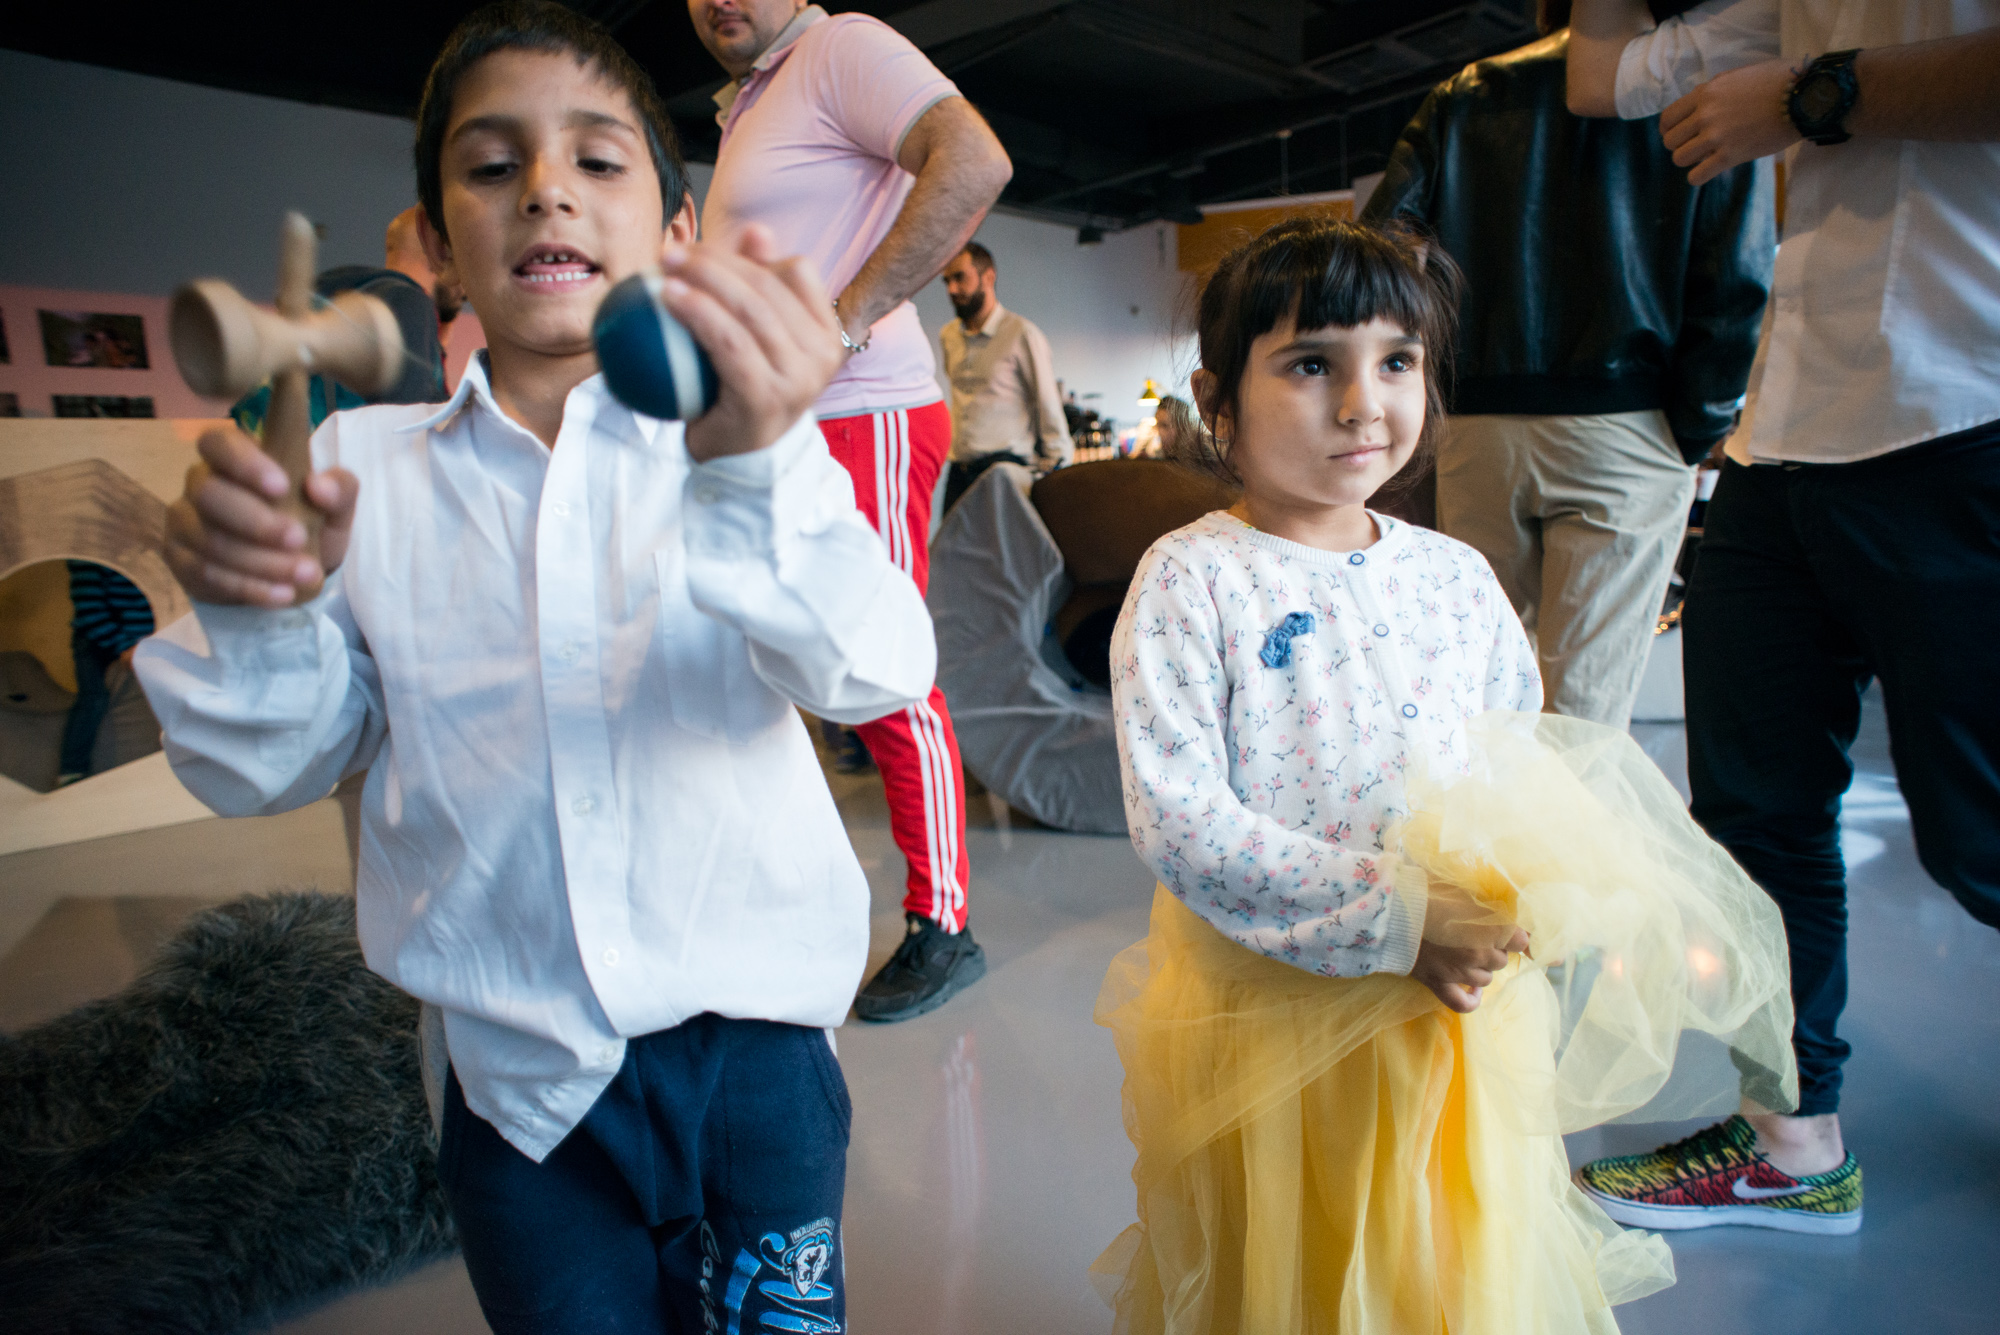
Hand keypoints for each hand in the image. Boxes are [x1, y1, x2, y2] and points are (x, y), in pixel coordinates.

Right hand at [164, 426, 358, 606]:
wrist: (294, 576)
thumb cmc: (311, 526)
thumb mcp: (336, 509)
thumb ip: (340, 489)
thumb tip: (319, 486)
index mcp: (236, 457)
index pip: (219, 442)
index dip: (244, 462)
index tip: (281, 487)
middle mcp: (201, 483)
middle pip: (209, 494)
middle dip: (255, 521)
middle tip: (298, 539)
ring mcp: (185, 521)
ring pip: (210, 539)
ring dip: (260, 561)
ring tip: (304, 574)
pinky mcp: (179, 559)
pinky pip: (205, 573)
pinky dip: (249, 586)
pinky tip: (282, 593)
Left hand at [654, 224, 844, 462]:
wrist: (736, 460)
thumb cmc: (739, 393)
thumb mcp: (752, 337)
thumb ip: (755, 289)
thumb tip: (757, 231)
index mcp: (826, 335)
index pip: (798, 272)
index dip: (752, 253)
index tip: (706, 249)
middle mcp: (822, 355)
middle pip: (770, 286)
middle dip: (718, 259)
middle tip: (673, 252)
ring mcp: (799, 379)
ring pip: (751, 310)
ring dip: (703, 279)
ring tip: (664, 268)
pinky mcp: (767, 397)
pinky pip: (728, 342)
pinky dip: (696, 312)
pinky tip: (665, 296)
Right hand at [1412, 876, 1527, 1013]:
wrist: (1390, 912)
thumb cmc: (1427, 893)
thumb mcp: (1462, 888)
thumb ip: (1487, 899)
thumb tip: (1504, 903)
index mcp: (1491, 929)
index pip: (1521, 940)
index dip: (1514, 933)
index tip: (1505, 926)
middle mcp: (1481, 954)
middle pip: (1502, 959)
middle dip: (1494, 949)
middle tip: (1478, 935)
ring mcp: (1460, 972)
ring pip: (1486, 979)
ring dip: (1481, 968)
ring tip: (1469, 954)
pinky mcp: (1439, 983)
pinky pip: (1463, 1003)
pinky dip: (1472, 1000)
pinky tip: (1472, 991)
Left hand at [1661, 58, 1802, 185]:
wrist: (1803, 96)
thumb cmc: (1777, 80)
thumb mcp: (1738, 76)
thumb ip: (1715, 91)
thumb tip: (1700, 103)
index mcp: (1706, 93)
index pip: (1668, 118)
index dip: (1668, 129)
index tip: (1677, 134)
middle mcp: (1705, 115)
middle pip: (1670, 141)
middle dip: (1679, 145)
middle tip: (1694, 146)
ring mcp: (1716, 136)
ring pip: (1680, 158)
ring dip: (1689, 161)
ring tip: (1703, 157)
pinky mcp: (1731, 156)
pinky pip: (1697, 176)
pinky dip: (1698, 177)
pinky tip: (1708, 170)